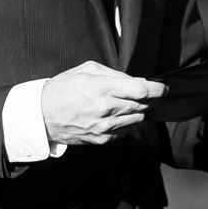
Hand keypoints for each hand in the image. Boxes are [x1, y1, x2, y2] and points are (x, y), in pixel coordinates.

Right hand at [42, 62, 167, 146]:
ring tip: (125, 104)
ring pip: (137, 119)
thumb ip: (114, 74)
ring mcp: (105, 127)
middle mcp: (107, 109)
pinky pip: (125, 131)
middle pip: (143, 105)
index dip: (158, 89)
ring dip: (136, 111)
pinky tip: (114, 116)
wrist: (44, 115)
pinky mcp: (102, 139)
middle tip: (146, 94)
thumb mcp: (88, 70)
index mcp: (103, 88)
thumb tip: (134, 80)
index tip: (164, 88)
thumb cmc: (64, 88)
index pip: (143, 90)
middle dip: (149, 99)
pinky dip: (125, 123)